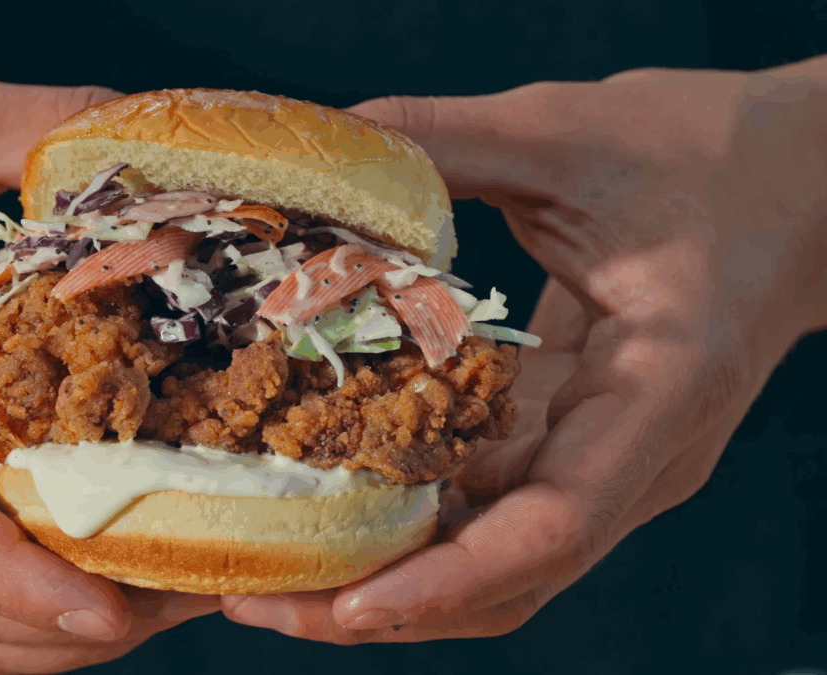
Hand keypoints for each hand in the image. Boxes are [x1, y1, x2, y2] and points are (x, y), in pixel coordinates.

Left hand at [221, 58, 826, 641]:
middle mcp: (638, 456)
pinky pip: (492, 507)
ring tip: (271, 571)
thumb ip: (453, 137)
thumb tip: (334, 136)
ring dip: (386, 576)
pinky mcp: (578, 442)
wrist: (800, 183)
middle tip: (258, 599)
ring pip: (495, 560)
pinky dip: (413, 520)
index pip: (558, 524)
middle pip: (508, 576)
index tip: (348, 603)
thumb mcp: (577, 132)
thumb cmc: (715, 156)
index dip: (448, 577)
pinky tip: (328, 500)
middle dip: (383, 604)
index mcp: (659, 390)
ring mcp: (610, 460)